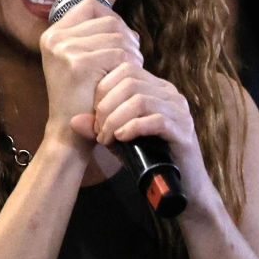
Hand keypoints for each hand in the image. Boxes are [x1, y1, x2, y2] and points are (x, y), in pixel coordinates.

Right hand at [39, 0, 142, 144]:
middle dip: (127, 38)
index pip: (89, 6)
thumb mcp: (83, 63)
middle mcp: (54, 39)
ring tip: (128, 72)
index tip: (122, 40)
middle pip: (108, 19)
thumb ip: (98, 41)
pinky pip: (119, 53)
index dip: (112, 17)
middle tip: (132, 60)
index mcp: (52, 35)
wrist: (71, 133)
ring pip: (117, 35)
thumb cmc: (83, 99)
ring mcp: (64, 50)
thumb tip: (129, 29)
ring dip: (131, 53)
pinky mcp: (79, 64)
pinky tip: (125, 80)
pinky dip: (129, 66)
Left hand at [91, 61, 212, 203]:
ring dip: (116, 119)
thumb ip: (99, 128)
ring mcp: (180, 111)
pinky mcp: (184, 131)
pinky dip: (133, 128)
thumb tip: (73, 121)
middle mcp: (170, 94)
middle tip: (98, 131)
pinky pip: (157, 120)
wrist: (181, 187)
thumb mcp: (119, 141)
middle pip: (130, 81)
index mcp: (156, 88)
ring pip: (141, 99)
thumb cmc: (150, 160)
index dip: (103, 90)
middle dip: (106, 106)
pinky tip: (121, 139)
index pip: (125, 70)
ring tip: (106, 139)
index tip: (93, 117)